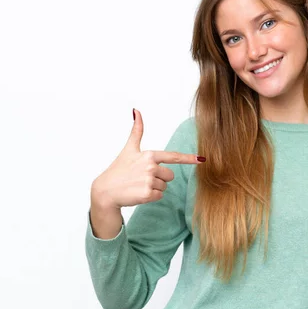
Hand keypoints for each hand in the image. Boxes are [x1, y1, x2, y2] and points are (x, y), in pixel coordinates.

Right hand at [90, 109, 204, 209]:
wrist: (105, 191)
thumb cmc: (118, 169)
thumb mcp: (129, 149)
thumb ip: (137, 131)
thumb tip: (136, 111)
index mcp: (149, 155)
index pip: (173, 156)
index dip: (189, 158)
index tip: (202, 159)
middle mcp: (151, 167)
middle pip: (170, 175)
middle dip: (159, 178)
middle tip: (142, 178)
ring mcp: (149, 181)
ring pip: (165, 186)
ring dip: (154, 188)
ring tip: (138, 185)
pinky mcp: (148, 194)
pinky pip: (160, 196)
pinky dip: (151, 197)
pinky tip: (139, 193)